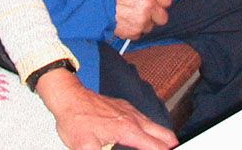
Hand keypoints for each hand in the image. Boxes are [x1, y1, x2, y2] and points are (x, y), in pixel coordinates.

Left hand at [36, 68, 177, 149]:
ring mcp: (131, 111)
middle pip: (166, 135)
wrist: (69, 97)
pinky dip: (153, 132)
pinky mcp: (125, 108)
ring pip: (157, 127)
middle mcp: (135, 119)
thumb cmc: (76, 120)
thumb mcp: (85, 148)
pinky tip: (146, 138)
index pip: (158, 147)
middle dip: (171, 146)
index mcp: (129, 130)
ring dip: (163, 140)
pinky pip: (146, 121)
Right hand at [113, 0, 191, 39]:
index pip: (167, 0)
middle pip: (163, 17)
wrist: (96, 3)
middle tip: (147, 12)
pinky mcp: (134, 32)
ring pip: (150, 26)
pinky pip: (139, 33)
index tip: (158, 3)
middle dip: (156, 15)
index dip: (162, 2)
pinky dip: (134, 30)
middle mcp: (149, 5)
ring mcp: (142, 20)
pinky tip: (126, 22)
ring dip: (144, 23)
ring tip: (132, 16)